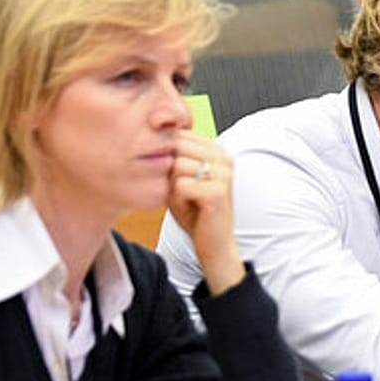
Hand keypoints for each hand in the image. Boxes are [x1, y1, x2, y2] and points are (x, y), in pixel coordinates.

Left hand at [168, 131, 244, 294]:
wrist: (214, 244)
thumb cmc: (196, 212)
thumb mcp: (182, 179)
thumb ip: (173, 158)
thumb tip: (155, 139)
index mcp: (218, 152)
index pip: (180, 136)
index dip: (170, 158)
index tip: (184, 180)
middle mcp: (224, 159)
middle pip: (177, 147)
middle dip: (172, 172)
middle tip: (185, 192)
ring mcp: (224, 174)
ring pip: (177, 166)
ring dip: (174, 187)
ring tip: (188, 200)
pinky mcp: (217, 192)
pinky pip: (181, 186)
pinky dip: (179, 201)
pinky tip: (192, 209)